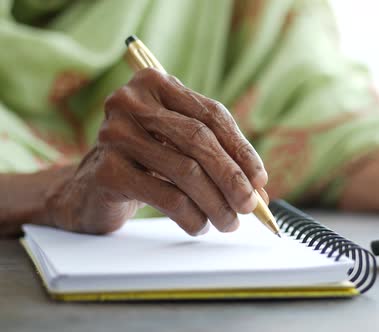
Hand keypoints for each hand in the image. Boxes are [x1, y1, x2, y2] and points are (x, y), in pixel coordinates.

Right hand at [44, 68, 268, 234]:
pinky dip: (191, 216)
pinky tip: (199, 225)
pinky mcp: (108, 171)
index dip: (242, 150)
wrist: (92, 187)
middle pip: (199, 140)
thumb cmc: (146, 163)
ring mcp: (115, 135)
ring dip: (216, 203)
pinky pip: (166, 196)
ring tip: (228, 222)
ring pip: (186, 171)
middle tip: (249, 205)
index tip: (260, 180)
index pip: (212, 115)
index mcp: (156, 84)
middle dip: (232, 177)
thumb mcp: (183, 149)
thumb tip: (258, 187)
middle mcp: (131, 102)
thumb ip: (219, 157)